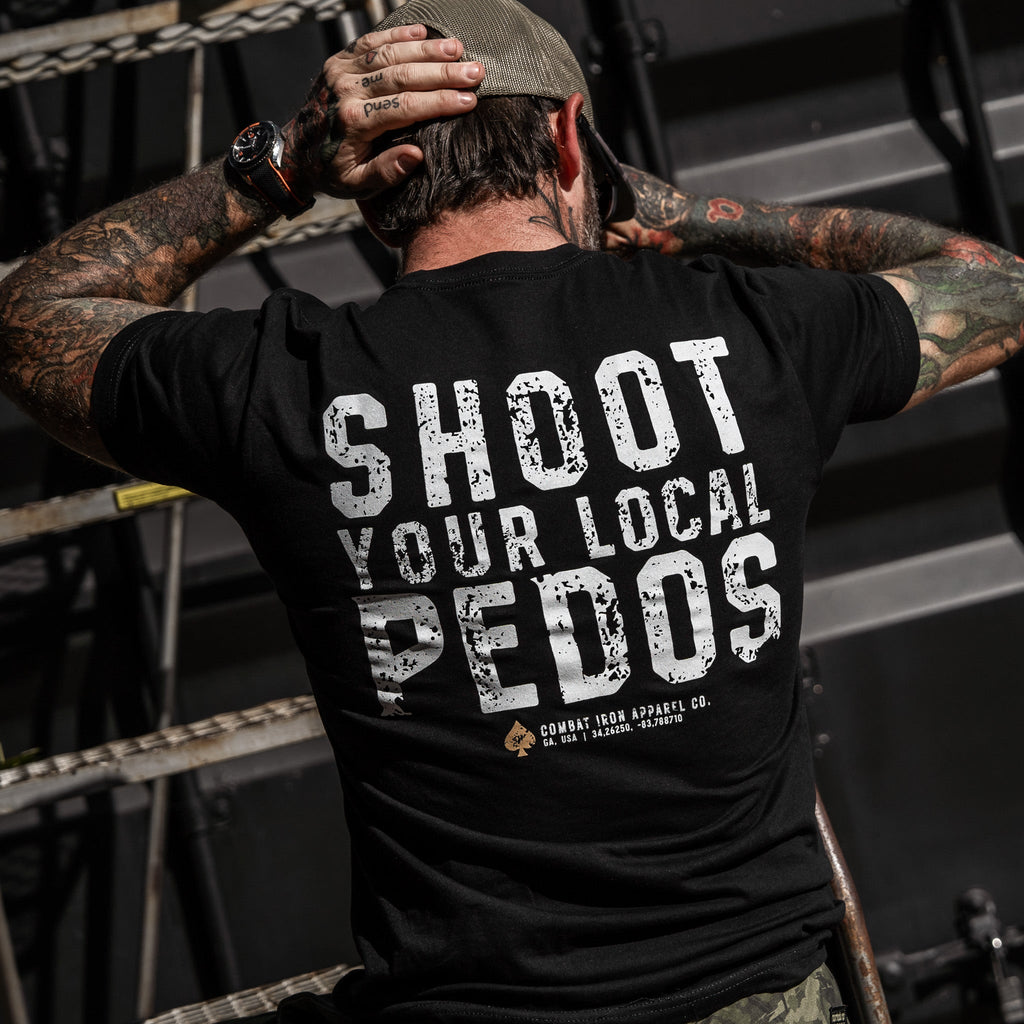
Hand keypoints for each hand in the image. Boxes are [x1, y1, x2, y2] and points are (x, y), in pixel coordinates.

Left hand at [281, 24, 483, 200]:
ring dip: (426, 49)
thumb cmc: (332, 173)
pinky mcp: (337, 60)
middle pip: (402, 74)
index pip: (405, 106)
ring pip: (389, 53)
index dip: (440, 102)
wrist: (295, 154)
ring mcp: (340, 71)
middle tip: (476, 72)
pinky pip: (370, 42)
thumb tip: (417, 156)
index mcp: (353, 122)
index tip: (470, 100)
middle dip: (442, 72)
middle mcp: (345, 90)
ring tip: (459, 49)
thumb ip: (386, 172)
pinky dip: (397, 34)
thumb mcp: (357, 185)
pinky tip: (423, 32)